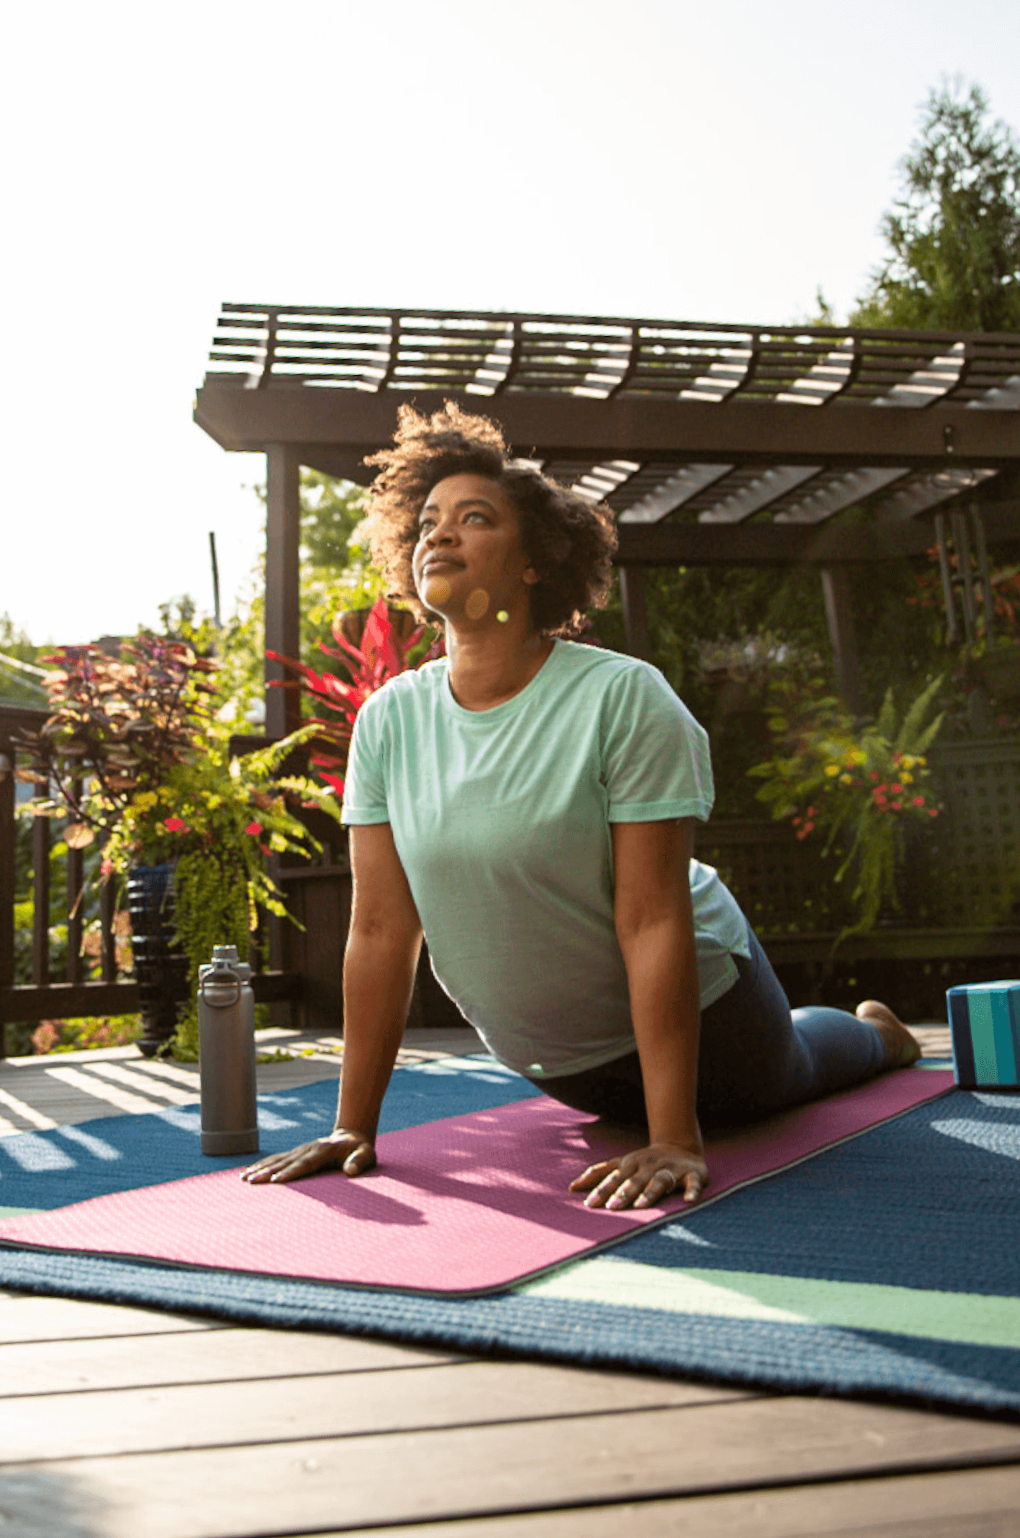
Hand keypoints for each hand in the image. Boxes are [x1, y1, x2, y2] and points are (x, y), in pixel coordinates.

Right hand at [241, 1128, 375, 1184]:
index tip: (277, 1181)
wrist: (351, 1136)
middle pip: (285, 1162)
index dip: (291, 1172)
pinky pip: (276, 1160)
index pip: (305, 1164)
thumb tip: (351, 1171)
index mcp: (322, 1151)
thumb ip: (360, 1161)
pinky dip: (261, 1166)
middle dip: (268, 1172)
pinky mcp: (295, 1154)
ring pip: (277, 1160)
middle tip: (251, 1182)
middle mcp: (307, 1150)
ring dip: (260, 1169)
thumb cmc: (360, 1149)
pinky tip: (248, 1172)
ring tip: (244, 1178)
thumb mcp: (367, 1154)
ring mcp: (300, 1151)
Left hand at [569, 1141, 707, 1210]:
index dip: (602, 1190)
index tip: (589, 1204)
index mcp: (631, 1164)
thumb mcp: (622, 1165)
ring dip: (650, 1193)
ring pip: (660, 1181)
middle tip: (612, 1208)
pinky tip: (689, 1201)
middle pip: (635, 1181)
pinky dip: (692, 1191)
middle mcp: (649, 1165)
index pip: (614, 1178)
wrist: (681, 1147)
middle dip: (623, 1193)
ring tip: (640, 1206)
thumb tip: (571, 1188)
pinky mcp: (692, 1174)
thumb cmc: (645, 1163)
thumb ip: (599, 1175)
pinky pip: (693, 1183)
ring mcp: (671, 1169)